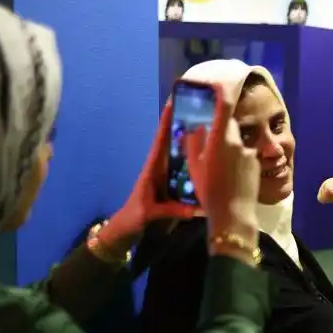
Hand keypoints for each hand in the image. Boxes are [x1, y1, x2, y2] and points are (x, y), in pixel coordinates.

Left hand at [96, 100, 201, 251]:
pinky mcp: (170, 185)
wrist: (126, 228)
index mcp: (151, 170)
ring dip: (188, 141)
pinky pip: (183, 169)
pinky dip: (192, 160)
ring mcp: (164, 176)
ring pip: (178, 154)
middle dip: (179, 125)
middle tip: (195, 108)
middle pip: (170, 142)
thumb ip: (171, 210)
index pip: (159, 142)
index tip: (172, 104)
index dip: (165, 124)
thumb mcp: (150, 213)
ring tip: (204, 125)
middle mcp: (159, 168)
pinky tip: (206, 156)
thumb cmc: (134, 217)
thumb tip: (196, 209)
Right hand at [183, 86, 260, 251]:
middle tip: (208, 145)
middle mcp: (236, 142)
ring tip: (218, 169)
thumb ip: (194, 144)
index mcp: (219, 140)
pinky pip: (243, 154)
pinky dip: (236, 160)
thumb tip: (196, 128)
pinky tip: (229, 177)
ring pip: (235, 142)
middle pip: (227, 126)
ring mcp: (248, 152)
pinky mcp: (256, 163)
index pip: (224, 107)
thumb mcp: (194, 168)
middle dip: (218, 130)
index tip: (218, 84)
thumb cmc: (209, 192)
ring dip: (226, 148)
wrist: (233, 215)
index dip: (221, 92)